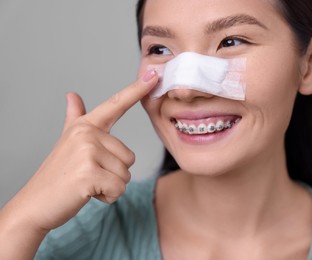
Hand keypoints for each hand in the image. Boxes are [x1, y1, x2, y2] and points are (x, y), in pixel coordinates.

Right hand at [0, 69, 157, 241]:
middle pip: (128, 157)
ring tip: (87, 183)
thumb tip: (72, 95)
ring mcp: (87, 152)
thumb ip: (74, 118)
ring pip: (125, 174)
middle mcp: (87, 133)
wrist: (36, 203)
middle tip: (88, 175)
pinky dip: (108, 197)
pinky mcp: (89, 173)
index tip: (154, 75)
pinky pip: (119, 188)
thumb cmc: (57, 174)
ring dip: (110, 186)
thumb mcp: (67, 141)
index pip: (116, 104)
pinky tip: (87, 193)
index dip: (136, 90)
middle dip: (113, 174)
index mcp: (85, 126)